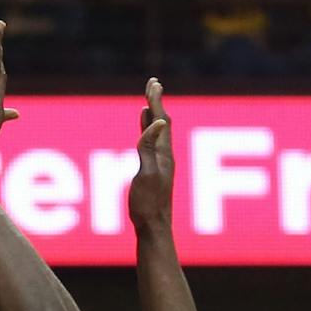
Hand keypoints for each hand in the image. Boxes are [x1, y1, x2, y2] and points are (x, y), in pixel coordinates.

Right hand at [128, 77, 173, 229]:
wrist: (153, 228)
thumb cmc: (147, 204)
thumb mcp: (146, 174)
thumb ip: (149, 147)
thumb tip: (160, 122)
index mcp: (163, 154)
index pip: (162, 120)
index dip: (156, 101)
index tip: (153, 83)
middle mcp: (164, 156)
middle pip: (163, 122)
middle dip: (157, 102)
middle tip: (153, 84)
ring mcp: (160, 164)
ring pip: (158, 132)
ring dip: (154, 114)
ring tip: (149, 101)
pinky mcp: (154, 172)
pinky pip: (152, 144)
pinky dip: (148, 131)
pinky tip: (146, 129)